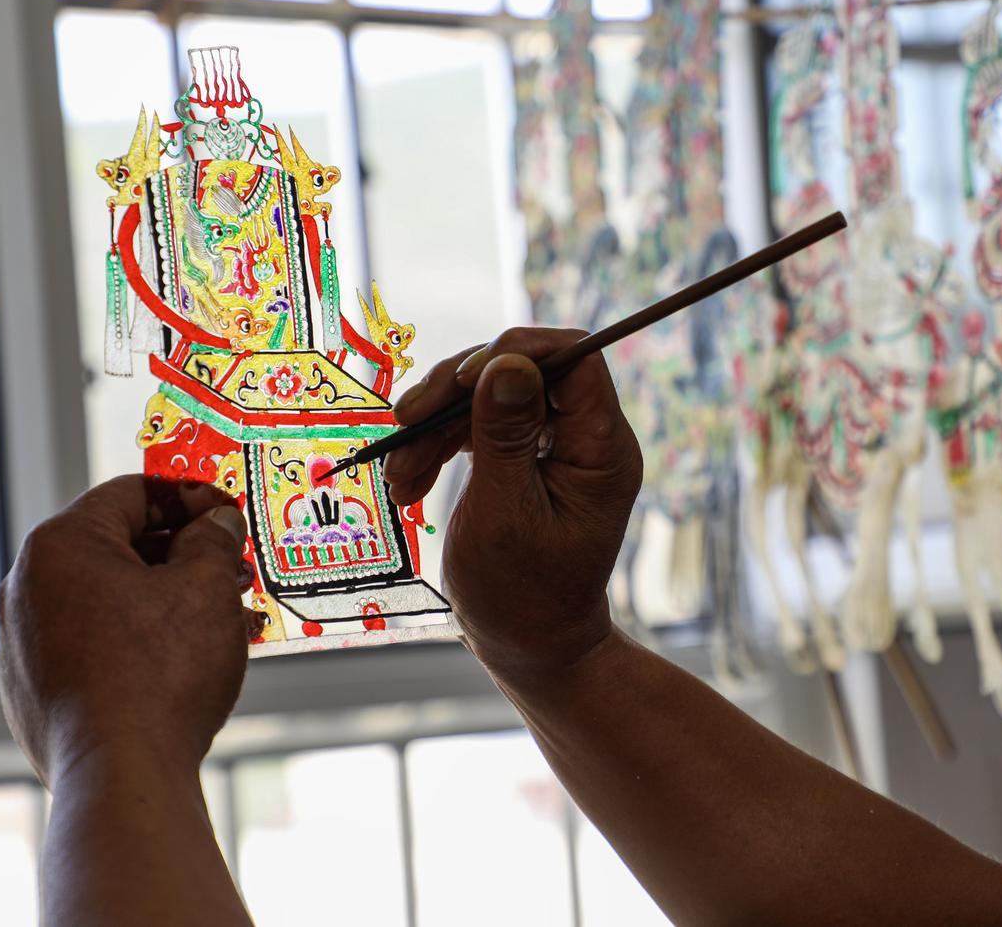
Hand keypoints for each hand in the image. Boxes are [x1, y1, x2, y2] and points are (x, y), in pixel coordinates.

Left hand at [0, 475, 251, 786]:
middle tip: (233, 569)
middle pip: (117, 548)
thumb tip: (216, 523)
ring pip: (107, 601)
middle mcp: (27, 588)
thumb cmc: (162, 674)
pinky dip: (138, 643)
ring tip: (221, 619)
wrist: (121, 777)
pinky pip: (93, 647)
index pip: (133, 493)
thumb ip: (213, 539)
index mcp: (60, 545)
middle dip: (181, 555)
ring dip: (165, 601)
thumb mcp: (207, 587)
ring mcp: (24, 646)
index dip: (191, 498)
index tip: (229, 515)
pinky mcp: (34, 693)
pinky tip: (184, 663)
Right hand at [384, 328, 642, 678]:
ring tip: (399, 477)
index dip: (518, 353)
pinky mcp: (525, 457)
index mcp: (602, 450)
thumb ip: (505, 435)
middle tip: (405, 421)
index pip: (575, 360)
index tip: (461, 380)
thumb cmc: (521, 595)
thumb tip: (507, 362)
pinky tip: (408, 480)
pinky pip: (479, 423)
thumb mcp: (505, 514)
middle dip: (457, 393)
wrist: (529, 647)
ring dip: (436, 425)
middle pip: (524, 371)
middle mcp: (586, 439)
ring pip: (492, 394)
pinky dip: (439, 445)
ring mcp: (555, 446)